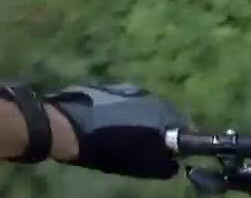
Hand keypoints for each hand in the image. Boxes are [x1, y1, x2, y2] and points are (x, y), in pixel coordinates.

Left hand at [46, 84, 186, 178]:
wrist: (65, 125)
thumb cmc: (105, 147)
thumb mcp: (138, 164)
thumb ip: (163, 163)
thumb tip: (174, 164)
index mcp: (163, 112)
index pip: (185, 125)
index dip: (179, 140)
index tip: (170, 152)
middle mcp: (152, 95)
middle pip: (165, 114)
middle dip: (160, 128)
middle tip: (146, 145)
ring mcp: (131, 88)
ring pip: (145, 107)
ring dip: (141, 119)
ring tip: (124, 134)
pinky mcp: (112, 86)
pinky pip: (126, 101)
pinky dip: (123, 112)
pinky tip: (108, 124)